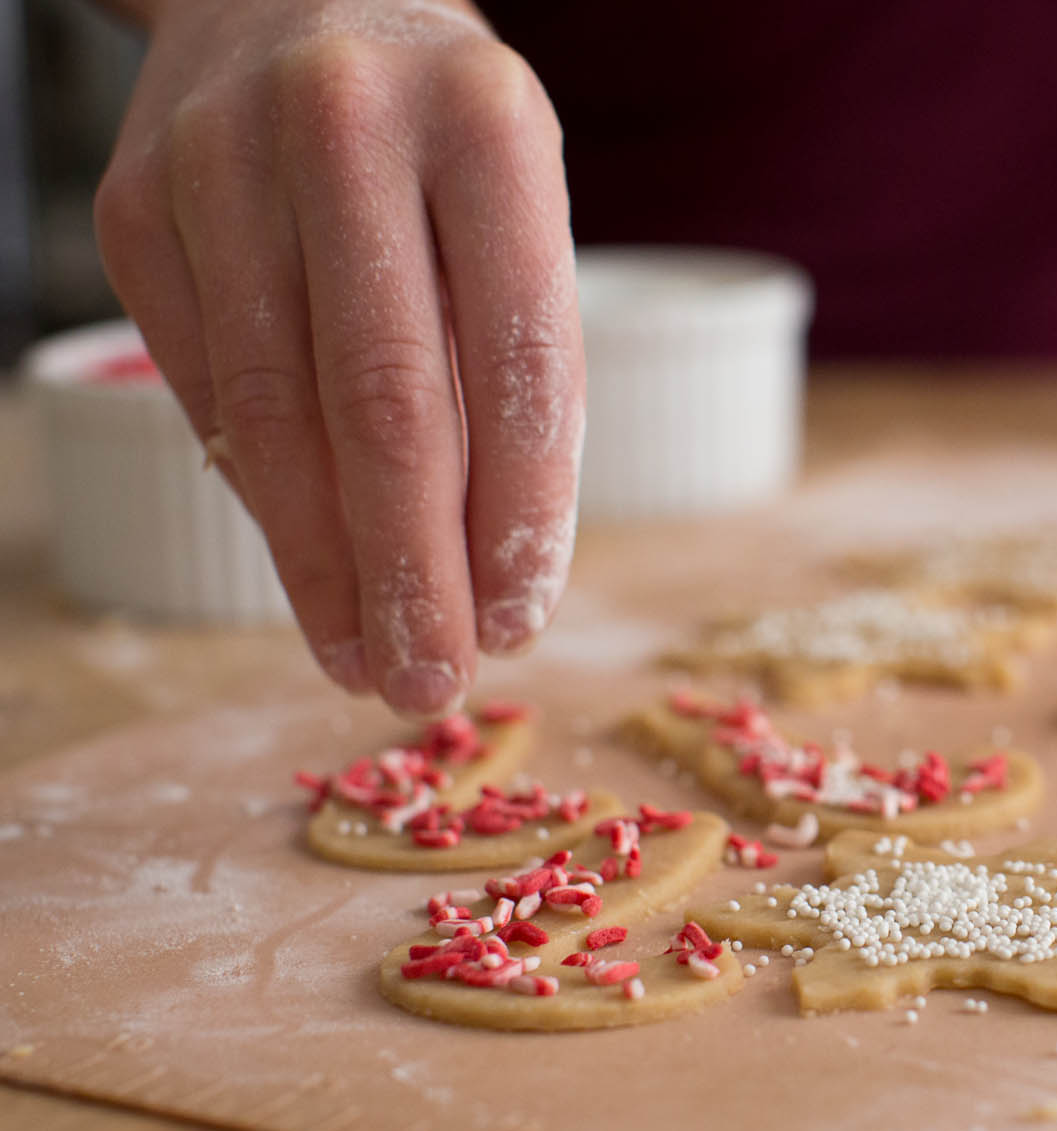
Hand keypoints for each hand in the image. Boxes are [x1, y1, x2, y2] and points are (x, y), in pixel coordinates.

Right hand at [94, 0, 582, 715]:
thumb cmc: (440, 141)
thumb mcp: (516, 209)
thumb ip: (509, 361)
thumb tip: (489, 572)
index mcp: (486, 121)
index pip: (515, 355)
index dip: (518, 510)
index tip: (521, 620)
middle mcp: (346, 126)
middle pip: (384, 399)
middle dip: (414, 567)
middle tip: (438, 681)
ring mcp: (218, 161)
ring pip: (276, 412)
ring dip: (327, 564)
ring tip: (371, 662)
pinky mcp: (134, 210)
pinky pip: (204, 390)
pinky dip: (264, 499)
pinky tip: (308, 574)